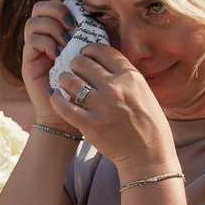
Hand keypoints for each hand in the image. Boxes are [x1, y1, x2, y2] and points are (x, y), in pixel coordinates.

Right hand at [20, 0, 79, 131]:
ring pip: (33, 22)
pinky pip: (32, 41)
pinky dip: (46, 43)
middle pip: (39, 8)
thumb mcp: (91, 59)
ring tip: (65, 44)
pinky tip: (57, 56)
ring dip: (52, 28)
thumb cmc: (83, 86)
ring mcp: (34, 49)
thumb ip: (92, 40)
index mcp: (57, 33)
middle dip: (56, 11)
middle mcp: (43, 37)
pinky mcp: (28, 62)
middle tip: (71, 26)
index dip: (65, 7)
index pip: (53, 6)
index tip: (80, 19)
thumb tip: (101, 18)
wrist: (68, 114)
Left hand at [53, 38, 177, 177]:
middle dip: (74, 64)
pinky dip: (56, 99)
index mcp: (131, 77)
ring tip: (64, 82)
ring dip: (64, 79)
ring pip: (70, 81)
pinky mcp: (90, 125)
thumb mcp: (145, 92)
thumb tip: (105, 61)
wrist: (149, 155)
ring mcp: (102, 107)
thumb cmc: (149, 123)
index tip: (85, 54)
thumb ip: (126, 76)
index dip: (89, 49)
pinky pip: (64, 106)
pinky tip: (55, 96)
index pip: (102, 50)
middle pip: (83, 63)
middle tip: (73, 69)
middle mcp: (116, 88)